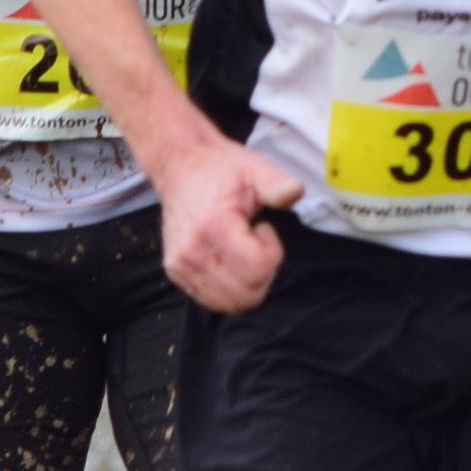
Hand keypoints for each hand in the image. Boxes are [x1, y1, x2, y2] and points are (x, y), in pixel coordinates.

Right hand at [155, 137, 303, 313]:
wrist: (179, 167)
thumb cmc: (219, 169)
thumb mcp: (254, 168)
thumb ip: (276, 183)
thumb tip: (295, 191)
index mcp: (214, 226)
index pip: (257, 270)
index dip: (272, 253)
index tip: (263, 229)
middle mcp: (192, 252)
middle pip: (247, 295)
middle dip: (262, 272)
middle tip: (255, 242)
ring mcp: (181, 266)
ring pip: (230, 304)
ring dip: (245, 282)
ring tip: (240, 249)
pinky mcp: (176, 274)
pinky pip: (213, 301)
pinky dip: (229, 288)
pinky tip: (228, 258)